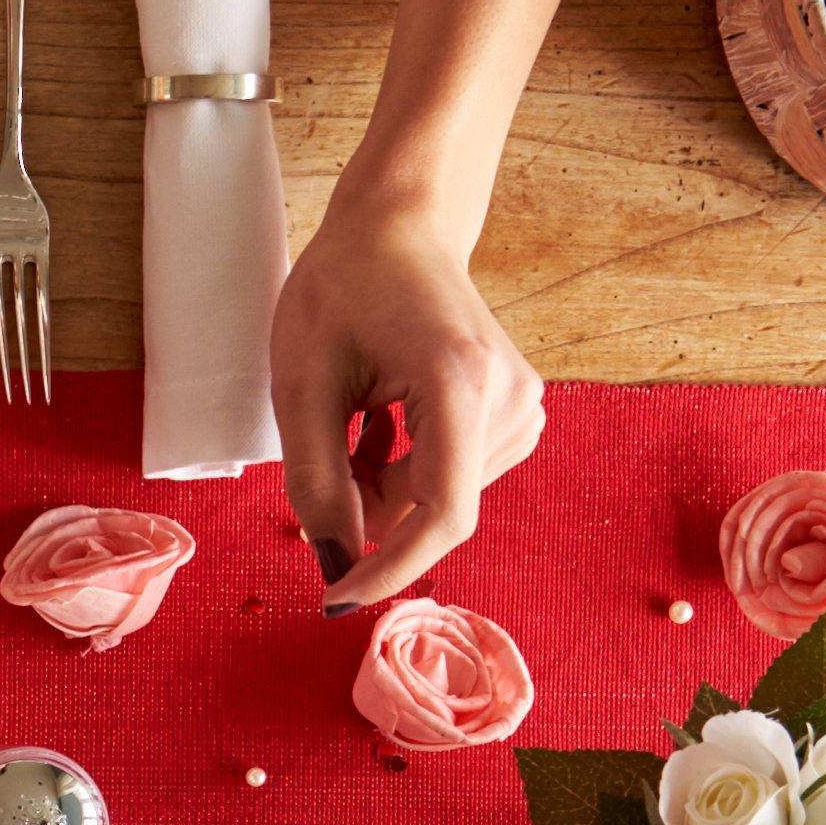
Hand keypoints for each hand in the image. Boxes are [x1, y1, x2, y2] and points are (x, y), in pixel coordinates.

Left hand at [269, 188, 547, 610]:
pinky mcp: (518, 412)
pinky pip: (453, 477)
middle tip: (323, 457)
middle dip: (369, 511)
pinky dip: (405, 472)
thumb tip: (334, 559)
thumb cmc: (344, 287)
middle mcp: (511, 398)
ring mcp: (523, 405)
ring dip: (383, 488)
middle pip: (435, 509)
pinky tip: (380, 422)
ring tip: (353, 421)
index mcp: (461, 382)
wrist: (399, 227)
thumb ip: (316, 476)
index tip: (335, 598)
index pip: (443, 514)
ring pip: (442, 499)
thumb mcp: (302, 380)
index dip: (389, 568)